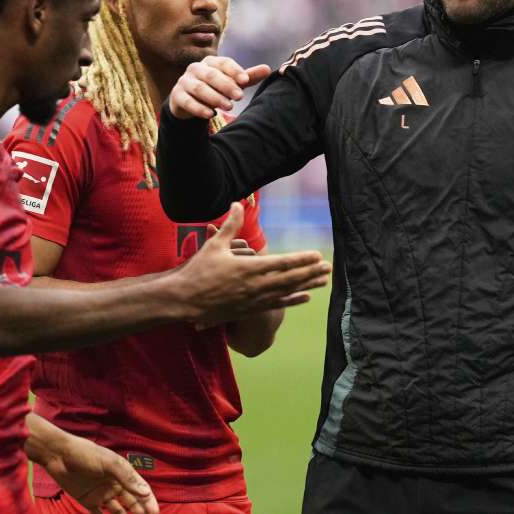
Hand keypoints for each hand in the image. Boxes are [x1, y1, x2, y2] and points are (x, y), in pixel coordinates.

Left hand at [38, 432, 158, 513]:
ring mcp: (102, 493)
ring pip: (118, 510)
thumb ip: (127, 478)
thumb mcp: (109, 463)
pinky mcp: (88, 500)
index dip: (149, 501)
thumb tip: (145, 492)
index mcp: (122, 473)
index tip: (155, 513)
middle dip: (140, 512)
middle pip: (132, 502)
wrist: (59, 454)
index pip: (140, 489)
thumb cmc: (86, 454)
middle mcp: (114, 484)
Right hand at [168, 55, 269, 119]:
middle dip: (226, 85)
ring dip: (214, 97)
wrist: (189, 101)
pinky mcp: (177, 96)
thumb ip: (248, 77)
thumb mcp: (233, 83)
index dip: (234, 71)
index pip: (223, 63)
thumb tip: (268, 69)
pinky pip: (187, 101)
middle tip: (240, 96)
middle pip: (211, 75)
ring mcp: (184, 81)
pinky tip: (210, 115)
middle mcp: (196, 69)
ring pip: (199, 88)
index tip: (245, 80)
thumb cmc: (215, 88)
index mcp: (211, 62)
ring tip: (228, 107)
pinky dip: (198, 108)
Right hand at [175, 203, 328, 324]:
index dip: (302, 259)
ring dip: (307, 285)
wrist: (183, 300)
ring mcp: (253, 300)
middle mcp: (255, 286)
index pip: (282, 263)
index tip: (317, 255)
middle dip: (311, 272)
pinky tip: (306, 297)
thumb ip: (230, 225)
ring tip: (324, 281)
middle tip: (329, 268)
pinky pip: (276, 305)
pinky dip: (293, 301)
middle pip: (290, 278)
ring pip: (286, 292)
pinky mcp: (249, 310)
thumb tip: (238, 203)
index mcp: (249, 268)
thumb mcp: (215, 244)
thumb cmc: (198, 270)